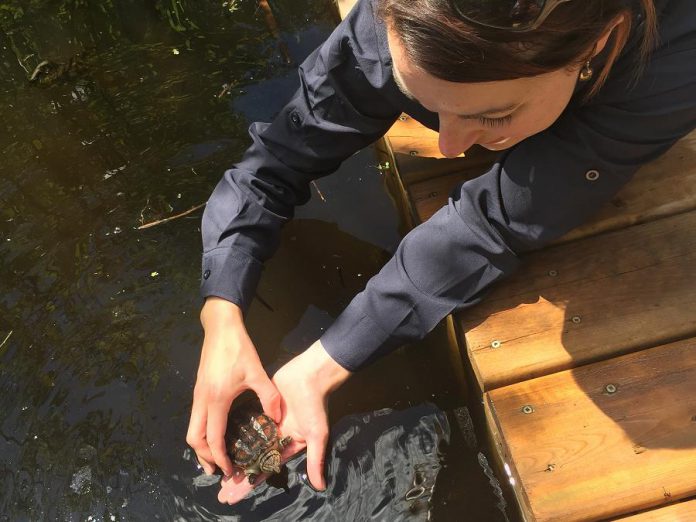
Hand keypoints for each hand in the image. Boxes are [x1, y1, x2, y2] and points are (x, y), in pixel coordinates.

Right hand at [187, 297, 280, 476]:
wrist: (220, 327)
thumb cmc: (239, 348)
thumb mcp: (257, 372)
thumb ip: (269, 397)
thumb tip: (278, 419)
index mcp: (217, 399)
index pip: (213, 438)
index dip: (220, 458)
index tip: (230, 470)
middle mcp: (202, 400)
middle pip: (194, 439)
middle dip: (204, 457)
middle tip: (219, 469)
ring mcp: (197, 395)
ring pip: (192, 429)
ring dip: (201, 445)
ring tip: (216, 457)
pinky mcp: (198, 389)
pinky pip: (196, 418)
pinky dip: (202, 432)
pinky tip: (216, 433)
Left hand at [218, 339, 350, 503]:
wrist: (311, 375)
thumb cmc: (315, 405)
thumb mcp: (317, 434)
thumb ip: (316, 460)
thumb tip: (320, 487)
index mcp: (285, 446)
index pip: (264, 470)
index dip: (248, 483)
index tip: (231, 496)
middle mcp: (274, 438)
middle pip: (251, 460)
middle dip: (237, 475)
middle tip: (219, 490)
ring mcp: (265, 423)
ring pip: (245, 443)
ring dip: (232, 454)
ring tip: (214, 466)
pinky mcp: (259, 408)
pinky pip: (243, 422)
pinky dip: (232, 431)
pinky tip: (216, 439)